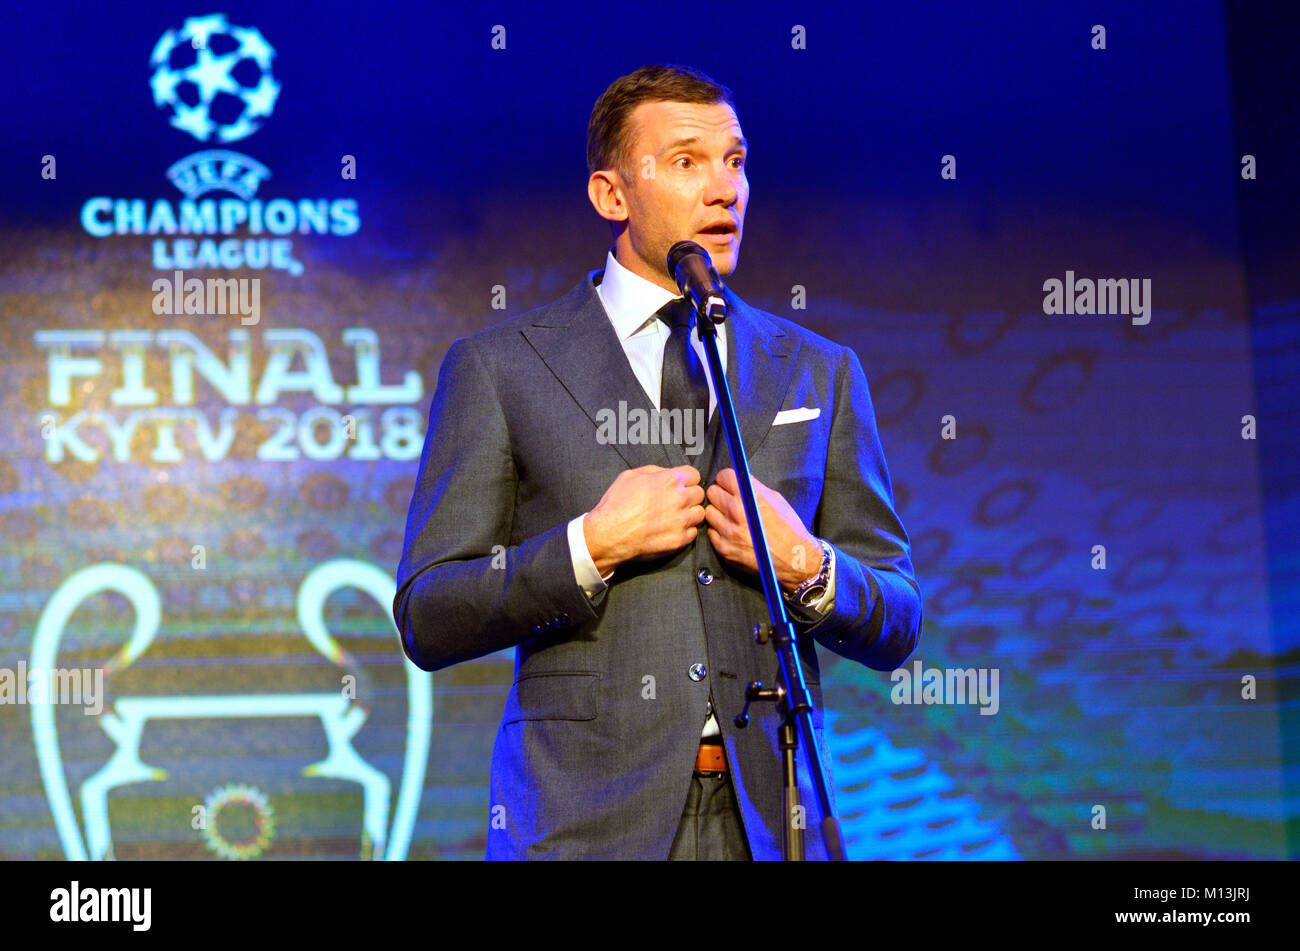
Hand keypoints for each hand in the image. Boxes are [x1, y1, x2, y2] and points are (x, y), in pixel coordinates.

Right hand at [583, 465, 705, 574]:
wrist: (609, 534)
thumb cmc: (616, 503)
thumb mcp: (631, 475)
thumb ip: (655, 471)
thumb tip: (668, 473)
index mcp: (670, 480)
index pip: (695, 475)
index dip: (686, 480)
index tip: (680, 486)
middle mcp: (680, 499)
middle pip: (699, 494)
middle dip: (689, 496)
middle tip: (676, 502)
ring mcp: (682, 520)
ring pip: (700, 513)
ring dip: (690, 514)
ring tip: (674, 517)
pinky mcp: (680, 539)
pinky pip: (693, 532)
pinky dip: (685, 531)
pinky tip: (671, 529)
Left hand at [704, 468, 819, 591]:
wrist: (794, 558)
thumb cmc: (788, 529)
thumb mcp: (775, 499)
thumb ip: (753, 487)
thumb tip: (739, 479)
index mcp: (749, 496)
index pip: (722, 476)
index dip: (727, 480)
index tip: (729, 485)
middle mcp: (736, 511)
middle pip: (711, 492)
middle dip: (720, 495)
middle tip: (729, 501)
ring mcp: (728, 531)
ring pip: (708, 512)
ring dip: (717, 513)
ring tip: (730, 519)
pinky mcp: (724, 548)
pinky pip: (711, 532)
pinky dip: (719, 531)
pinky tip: (732, 533)